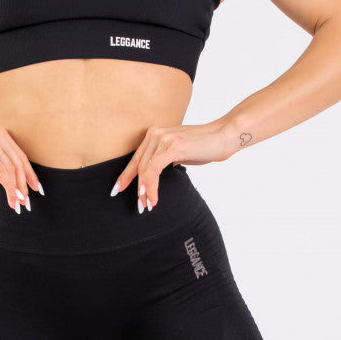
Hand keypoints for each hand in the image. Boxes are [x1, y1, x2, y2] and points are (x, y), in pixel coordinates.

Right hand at [0, 127, 44, 211]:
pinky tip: (11, 198)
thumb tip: (17, 180)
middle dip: (24, 185)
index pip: (20, 157)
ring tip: (18, 205)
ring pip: (11, 168)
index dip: (30, 174)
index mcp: (1, 134)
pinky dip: (8, 186)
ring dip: (16, 189)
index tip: (37, 190)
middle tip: (27, 203)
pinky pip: (1, 170)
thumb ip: (0, 162)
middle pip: (19, 163)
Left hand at [111, 122, 235, 212]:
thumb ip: (164, 160)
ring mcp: (164, 138)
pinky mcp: (173, 146)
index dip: (126, 175)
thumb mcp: (178, 153)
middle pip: (138, 164)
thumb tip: (153, 177)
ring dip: (144, 190)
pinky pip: (155, 168)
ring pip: (145, 169)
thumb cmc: (203, 147)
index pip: (136, 158)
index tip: (117, 190)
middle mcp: (155, 133)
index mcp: (154, 134)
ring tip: (147, 206)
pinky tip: (152, 197)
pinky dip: (151, 185)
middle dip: (136, 188)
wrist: (223, 137)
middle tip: (139, 206)